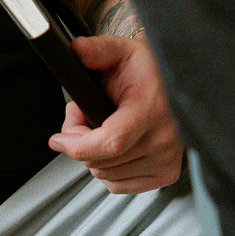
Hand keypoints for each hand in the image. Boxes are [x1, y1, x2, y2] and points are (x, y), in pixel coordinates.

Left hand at [48, 33, 182, 192]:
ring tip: (96, 127)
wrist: (177, 82)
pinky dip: (106, 170)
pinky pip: (120, 185)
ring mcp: (167, 159)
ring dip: (92, 155)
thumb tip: (77, 49)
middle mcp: (164, 139)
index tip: (57, 138)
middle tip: (79, 117)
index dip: (78, 145)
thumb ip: (97, 50)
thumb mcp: (122, 51)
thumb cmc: (148, 68)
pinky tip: (109, 147)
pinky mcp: (167, 173)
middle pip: (103, 161)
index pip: (112, 142)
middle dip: (78, 142)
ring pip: (107, 175)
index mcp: (152, 109)